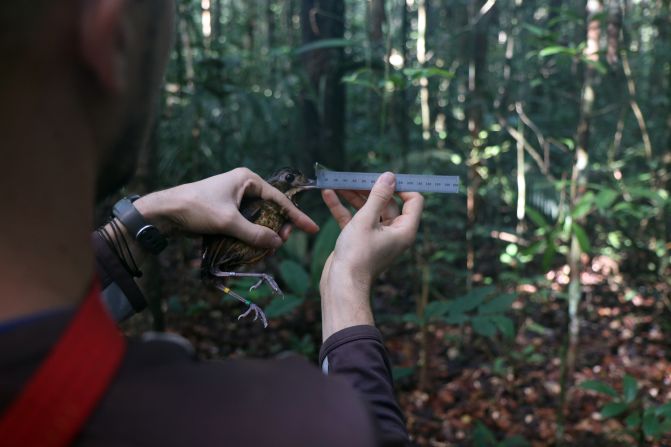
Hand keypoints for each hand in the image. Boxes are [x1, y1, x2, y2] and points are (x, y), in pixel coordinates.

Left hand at [134, 167, 318, 248]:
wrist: (164, 212)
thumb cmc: (196, 209)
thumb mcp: (228, 222)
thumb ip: (254, 233)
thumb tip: (277, 243)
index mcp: (247, 179)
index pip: (279, 199)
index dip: (296, 216)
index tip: (312, 229)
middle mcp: (243, 186)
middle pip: (270, 210)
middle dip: (277, 227)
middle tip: (280, 244)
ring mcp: (234, 199)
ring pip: (258, 219)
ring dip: (263, 234)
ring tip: (266, 249)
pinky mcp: (226, 211)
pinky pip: (246, 224)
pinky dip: (251, 236)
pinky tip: (253, 249)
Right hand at [319, 172, 422, 339]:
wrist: (341, 285)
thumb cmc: (357, 256)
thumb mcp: (366, 221)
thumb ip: (377, 196)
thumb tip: (389, 176)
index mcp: (404, 230)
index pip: (413, 201)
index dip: (402, 186)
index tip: (385, 176)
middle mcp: (393, 233)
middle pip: (386, 202)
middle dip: (370, 188)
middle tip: (356, 176)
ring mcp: (376, 236)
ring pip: (368, 209)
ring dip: (353, 196)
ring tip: (339, 182)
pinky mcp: (360, 240)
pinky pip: (354, 219)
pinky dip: (343, 208)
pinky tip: (328, 194)